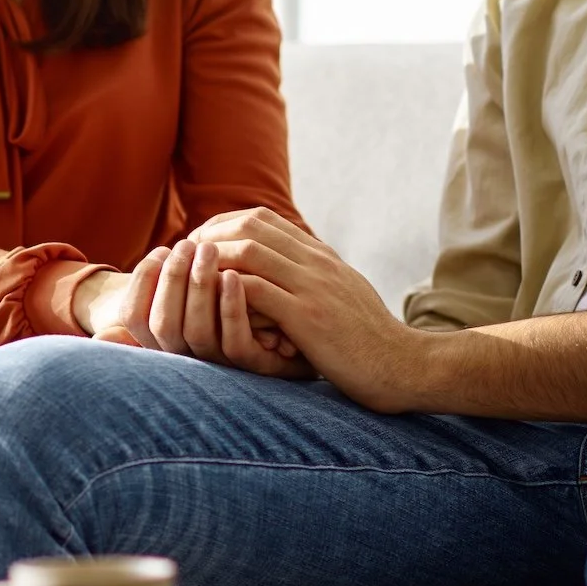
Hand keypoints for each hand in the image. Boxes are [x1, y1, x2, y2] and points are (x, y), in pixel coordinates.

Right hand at [75, 244, 300, 371]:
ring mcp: (222, 366)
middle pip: (164, 324)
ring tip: (209, 251)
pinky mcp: (257, 366)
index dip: (143, 283)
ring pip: (197, 332)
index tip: (159, 250)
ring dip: (200, 288)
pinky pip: (236, 344)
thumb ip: (156, 304)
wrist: (299, 336)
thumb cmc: (237, 310)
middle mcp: (189, 359)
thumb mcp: (190, 305)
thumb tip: (102, 341)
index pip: (135, 317)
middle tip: (187, 244)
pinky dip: (231, 309)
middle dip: (172, 280)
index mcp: (166, 343)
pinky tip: (234, 276)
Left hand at [189, 207, 423, 409]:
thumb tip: (274, 277)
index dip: (223, 225)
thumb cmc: (367, 341)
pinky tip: (208, 305)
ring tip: (187, 281)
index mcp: (320, 256)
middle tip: (181, 260)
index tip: (200, 245)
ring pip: (249, 252)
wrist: (404, 366)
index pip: (263, 218)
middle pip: (250, 227)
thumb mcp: (339, 298)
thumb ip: (310, 281)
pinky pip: (257, 291)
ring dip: (210, 262)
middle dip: (208, 239)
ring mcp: (313, 287)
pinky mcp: (309, 317)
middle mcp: (316, 263)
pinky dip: (227, 292)